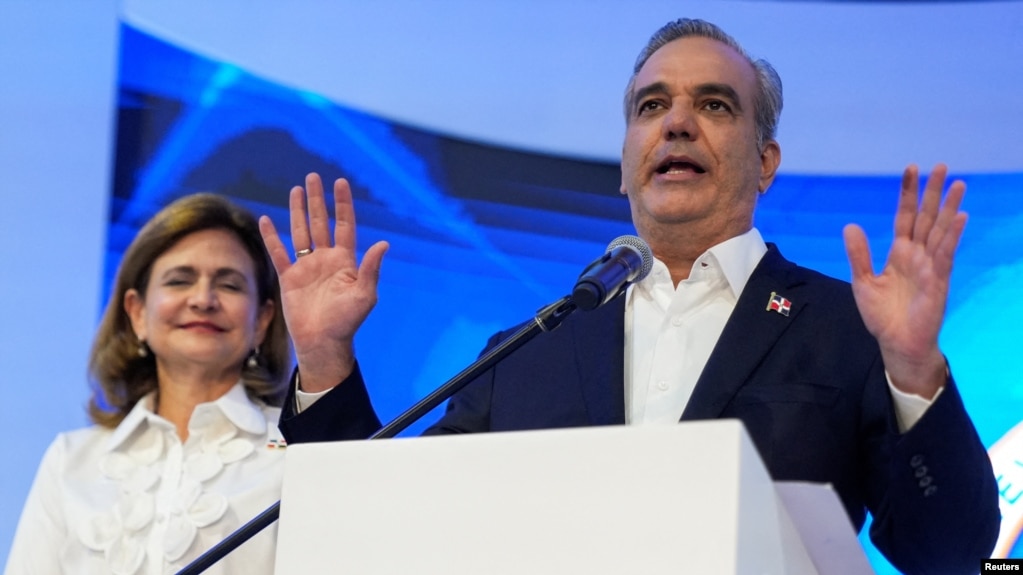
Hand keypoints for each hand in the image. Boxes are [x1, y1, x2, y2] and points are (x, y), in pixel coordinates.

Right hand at [259, 173, 388, 391]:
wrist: (322, 342)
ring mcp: (307, 268)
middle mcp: (326, 260)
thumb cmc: (347, 321)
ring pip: (301, 232)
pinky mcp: (289, 278)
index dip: (343, 204)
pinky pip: (279, 253)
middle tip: (313, 176)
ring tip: (296, 189)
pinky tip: (267, 220)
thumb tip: (384, 244)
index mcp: (345, 261)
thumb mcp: (365, 294)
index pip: (344, 225)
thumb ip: (371, 268)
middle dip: (318, 200)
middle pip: (321, 223)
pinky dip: (272, 237)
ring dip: (298, 211)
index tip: (340, 182)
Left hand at [843, 164, 966, 397]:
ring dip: (950, 207)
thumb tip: (850, 225)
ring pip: (940, 230)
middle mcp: (917, 255)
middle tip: (942, 166)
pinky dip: (952, 236)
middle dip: (934, 192)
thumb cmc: (882, 314)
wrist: (895, 343)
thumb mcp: (863, 282)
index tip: (912, 169)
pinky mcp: (938, 281)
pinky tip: (960, 217)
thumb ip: (859, 255)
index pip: (905, 216)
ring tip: (959, 184)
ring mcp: (930, 266)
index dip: (908, 194)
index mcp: (899, 253)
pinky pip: (945, 255)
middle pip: (927, 217)